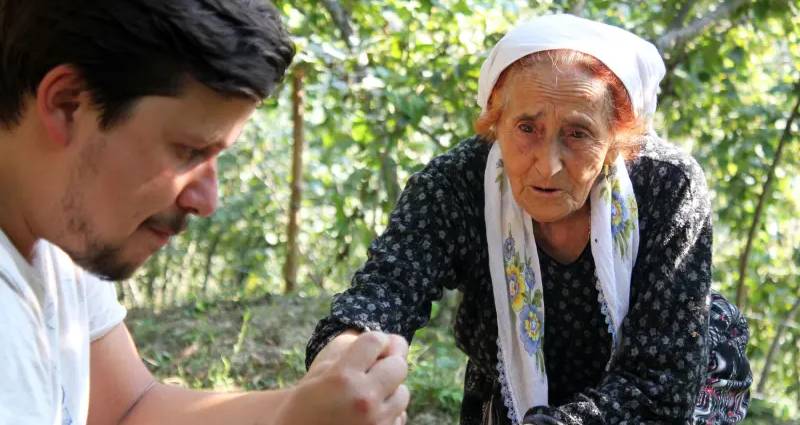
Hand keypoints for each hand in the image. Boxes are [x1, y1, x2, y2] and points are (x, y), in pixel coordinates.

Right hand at [275, 331, 409, 424]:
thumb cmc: (303, 406)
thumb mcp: (318, 373)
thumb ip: (349, 356)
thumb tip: (386, 342)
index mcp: (343, 377)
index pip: (376, 341)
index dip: (376, 340)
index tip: (372, 345)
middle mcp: (363, 399)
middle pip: (398, 365)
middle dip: (389, 362)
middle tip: (375, 367)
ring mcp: (376, 421)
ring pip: (403, 393)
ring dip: (391, 389)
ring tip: (370, 393)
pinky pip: (399, 416)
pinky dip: (390, 412)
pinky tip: (371, 412)